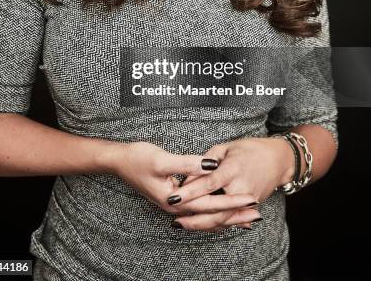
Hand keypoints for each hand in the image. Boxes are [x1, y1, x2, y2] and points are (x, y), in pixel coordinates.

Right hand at [112, 141, 257, 214]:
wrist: (119, 161)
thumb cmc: (138, 158)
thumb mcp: (163, 159)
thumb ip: (188, 164)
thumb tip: (212, 166)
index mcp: (175, 199)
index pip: (210, 205)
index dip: (232, 202)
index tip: (251, 199)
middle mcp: (176, 206)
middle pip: (211, 215)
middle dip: (235, 214)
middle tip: (257, 214)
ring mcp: (175, 204)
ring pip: (207, 215)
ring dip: (228, 215)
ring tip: (248, 217)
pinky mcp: (175, 198)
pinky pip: (200, 209)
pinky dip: (215, 211)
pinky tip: (225, 211)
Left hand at [166, 137, 292, 231]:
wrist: (278, 160)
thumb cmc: (249, 149)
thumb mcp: (226, 148)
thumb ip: (206, 161)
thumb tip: (189, 177)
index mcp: (233, 169)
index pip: (208, 183)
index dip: (190, 192)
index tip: (174, 198)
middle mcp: (241, 187)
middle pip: (215, 208)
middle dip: (194, 217)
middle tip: (175, 220)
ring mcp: (248, 200)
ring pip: (223, 218)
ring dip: (203, 224)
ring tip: (183, 225)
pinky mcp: (252, 207)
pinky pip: (231, 218)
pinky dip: (216, 224)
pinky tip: (201, 226)